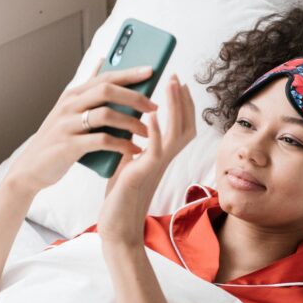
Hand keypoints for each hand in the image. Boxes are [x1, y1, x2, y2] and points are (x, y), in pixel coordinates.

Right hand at [5, 57, 157, 194]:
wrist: (32, 168)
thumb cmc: (58, 139)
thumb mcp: (69, 111)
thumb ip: (88, 91)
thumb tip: (102, 62)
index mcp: (72, 95)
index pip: (104, 77)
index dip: (129, 73)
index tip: (151, 71)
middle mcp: (69, 106)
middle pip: (106, 91)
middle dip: (134, 97)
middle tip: (154, 106)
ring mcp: (67, 125)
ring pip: (106, 115)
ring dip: (131, 123)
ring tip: (148, 132)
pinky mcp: (69, 146)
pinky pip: (102, 141)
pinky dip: (122, 145)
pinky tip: (135, 150)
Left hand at [97, 73, 196, 246]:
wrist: (117, 226)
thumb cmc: (121, 198)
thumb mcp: (128, 165)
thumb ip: (134, 148)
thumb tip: (130, 131)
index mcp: (160, 156)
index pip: (180, 126)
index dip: (182, 105)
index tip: (178, 83)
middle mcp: (163, 160)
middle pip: (184, 125)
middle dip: (182, 100)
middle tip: (177, 76)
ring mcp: (156, 166)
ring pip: (175, 132)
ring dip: (175, 106)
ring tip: (172, 83)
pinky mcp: (143, 174)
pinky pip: (155, 149)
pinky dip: (157, 129)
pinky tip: (154, 113)